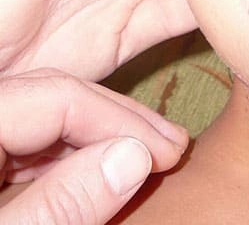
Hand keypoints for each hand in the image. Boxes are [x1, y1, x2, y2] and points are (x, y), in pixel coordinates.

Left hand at [0, 69, 187, 223]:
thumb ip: (61, 203)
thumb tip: (134, 159)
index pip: (62, 95)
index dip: (122, 122)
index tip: (166, 153)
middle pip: (57, 96)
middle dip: (119, 121)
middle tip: (172, 146)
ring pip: (45, 118)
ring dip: (100, 138)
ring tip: (149, 156)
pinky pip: (25, 144)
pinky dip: (69, 157)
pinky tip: (103, 170)